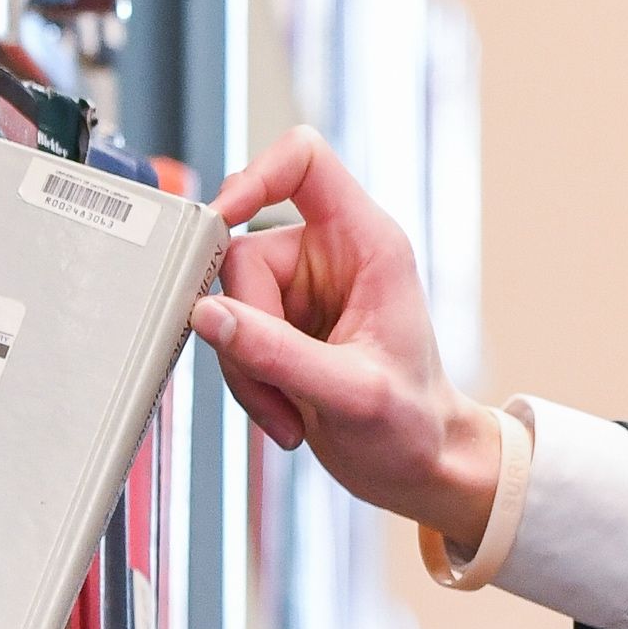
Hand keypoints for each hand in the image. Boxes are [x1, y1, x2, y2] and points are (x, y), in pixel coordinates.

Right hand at [192, 125, 502, 543]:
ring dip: (246, 366)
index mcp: (368, 243)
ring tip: (289, 411)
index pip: (305, 160)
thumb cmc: (414, 425)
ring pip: (227, 302)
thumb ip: (278, 354)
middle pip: (242, 253)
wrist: (418, 467)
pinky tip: (284, 413)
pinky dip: (246, 379)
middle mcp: (331, 255)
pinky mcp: (280, 324)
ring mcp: (301, 289)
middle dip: (245, 328)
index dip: (254, 175)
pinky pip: (230, 334)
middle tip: (275, 385)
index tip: (222, 221)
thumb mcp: (352, 394)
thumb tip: (209, 314)